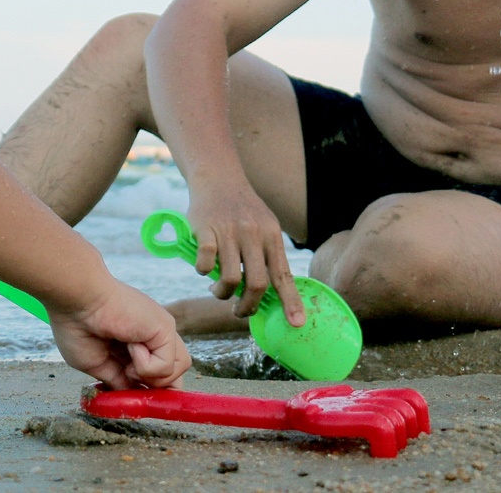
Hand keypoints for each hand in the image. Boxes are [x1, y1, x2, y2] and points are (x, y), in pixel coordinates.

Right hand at [49, 278, 190, 389]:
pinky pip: (167, 366)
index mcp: (136, 344)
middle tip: (131, 382)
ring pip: (177, 372)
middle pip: (174, 375)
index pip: (158, 375)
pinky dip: (145, 366)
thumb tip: (131, 397)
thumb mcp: (97, 364)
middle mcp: (152, 337)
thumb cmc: (77, 325)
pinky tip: (129, 345)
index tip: (133, 399)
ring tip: (127, 361)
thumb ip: (117, 380)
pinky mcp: (165, 328)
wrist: (77, 299)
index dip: (150, 392)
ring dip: (150, 377)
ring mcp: (161, 332)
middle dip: (156, 390)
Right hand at [187, 184, 305, 325]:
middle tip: (240, 311)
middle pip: (257, 284)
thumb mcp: (264, 226)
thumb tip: (273, 296)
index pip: (283, 275)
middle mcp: (253, 233)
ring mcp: (229, 231)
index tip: (297, 324)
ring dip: (222, 293)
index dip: (291, 302)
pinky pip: (205, 264)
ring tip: (218, 289)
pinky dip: (204, 272)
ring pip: (231, 279)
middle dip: (248, 307)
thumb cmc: (242, 209)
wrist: (217, 177)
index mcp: (271, 235)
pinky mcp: (205, 229)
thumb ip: (268, 257)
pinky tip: (204, 268)